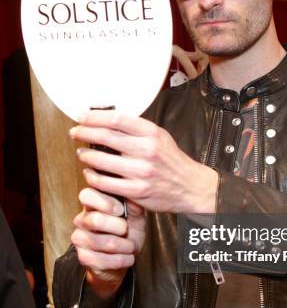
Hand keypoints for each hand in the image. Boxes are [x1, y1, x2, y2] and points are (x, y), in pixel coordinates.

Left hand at [69, 111, 217, 213]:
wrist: (190, 187)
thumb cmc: (173, 162)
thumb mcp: (160, 137)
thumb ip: (137, 130)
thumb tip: (109, 121)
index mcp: (152, 133)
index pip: (117, 118)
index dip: (94, 117)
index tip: (82, 117)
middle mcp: (146, 150)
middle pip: (105, 136)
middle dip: (83, 133)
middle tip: (75, 132)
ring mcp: (141, 171)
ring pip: (100, 161)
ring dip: (85, 156)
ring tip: (82, 153)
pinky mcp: (136, 191)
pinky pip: (105, 183)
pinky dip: (92, 177)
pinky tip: (90, 173)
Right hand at [72, 188, 144, 297]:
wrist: (125, 257)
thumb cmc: (128, 231)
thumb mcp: (136, 216)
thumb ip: (133, 204)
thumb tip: (133, 193)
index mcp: (92, 205)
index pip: (86, 195)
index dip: (105, 202)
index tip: (120, 210)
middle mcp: (82, 220)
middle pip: (95, 220)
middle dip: (120, 227)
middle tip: (127, 230)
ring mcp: (80, 239)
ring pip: (105, 243)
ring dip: (125, 246)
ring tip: (131, 246)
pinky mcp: (83, 258)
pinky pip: (104, 260)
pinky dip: (122, 260)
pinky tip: (127, 257)